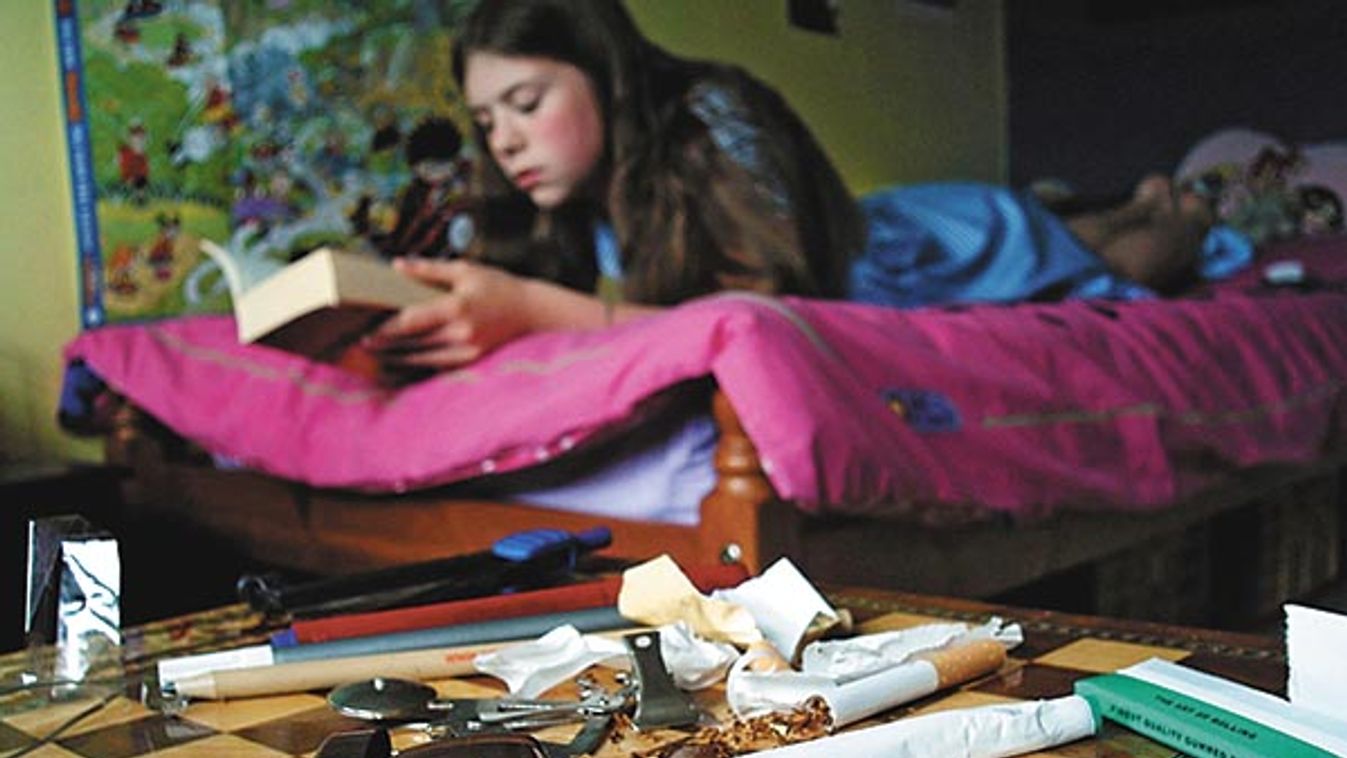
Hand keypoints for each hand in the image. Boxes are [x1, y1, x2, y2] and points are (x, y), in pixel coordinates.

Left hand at [362, 258, 534, 369]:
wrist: (532, 312)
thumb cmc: (497, 286)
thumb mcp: (465, 270)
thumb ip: (429, 270)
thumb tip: (397, 266)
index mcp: (457, 308)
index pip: (412, 322)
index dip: (386, 329)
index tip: (366, 332)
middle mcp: (461, 334)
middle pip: (412, 343)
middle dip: (386, 345)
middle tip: (361, 344)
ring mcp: (467, 351)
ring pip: (422, 359)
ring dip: (397, 358)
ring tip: (375, 354)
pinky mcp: (471, 361)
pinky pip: (437, 365)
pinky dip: (417, 363)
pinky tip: (401, 360)